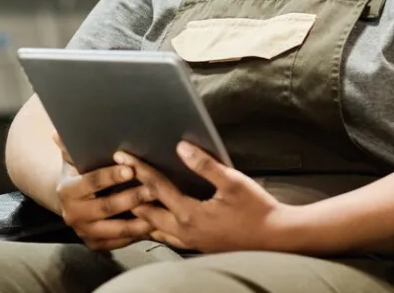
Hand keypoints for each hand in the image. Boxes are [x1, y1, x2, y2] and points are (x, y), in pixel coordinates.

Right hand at [53, 132, 154, 250]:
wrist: (73, 202)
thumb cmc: (81, 173)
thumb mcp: (75, 159)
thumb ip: (70, 146)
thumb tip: (57, 131)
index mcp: (67, 191)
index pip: (91, 182)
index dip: (111, 176)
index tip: (131, 169)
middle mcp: (72, 214)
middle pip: (106, 207)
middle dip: (132, 198)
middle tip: (154, 189)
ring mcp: (84, 232)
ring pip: (116, 229)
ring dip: (140, 219)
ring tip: (161, 208)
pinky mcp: (96, 244)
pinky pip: (121, 242)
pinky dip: (139, 234)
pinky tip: (158, 224)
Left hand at [115, 142, 295, 253]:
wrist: (275, 238)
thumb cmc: (257, 209)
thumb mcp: (233, 182)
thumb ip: (205, 166)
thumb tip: (182, 148)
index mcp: (190, 213)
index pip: (156, 187)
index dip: (139, 169)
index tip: (122, 156)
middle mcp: (185, 231)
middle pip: (147, 212)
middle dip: (132, 193)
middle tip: (118, 179)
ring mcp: (191, 241)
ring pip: (155, 229)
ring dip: (141, 214)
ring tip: (129, 200)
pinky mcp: (199, 245)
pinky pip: (168, 237)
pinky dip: (156, 226)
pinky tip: (156, 220)